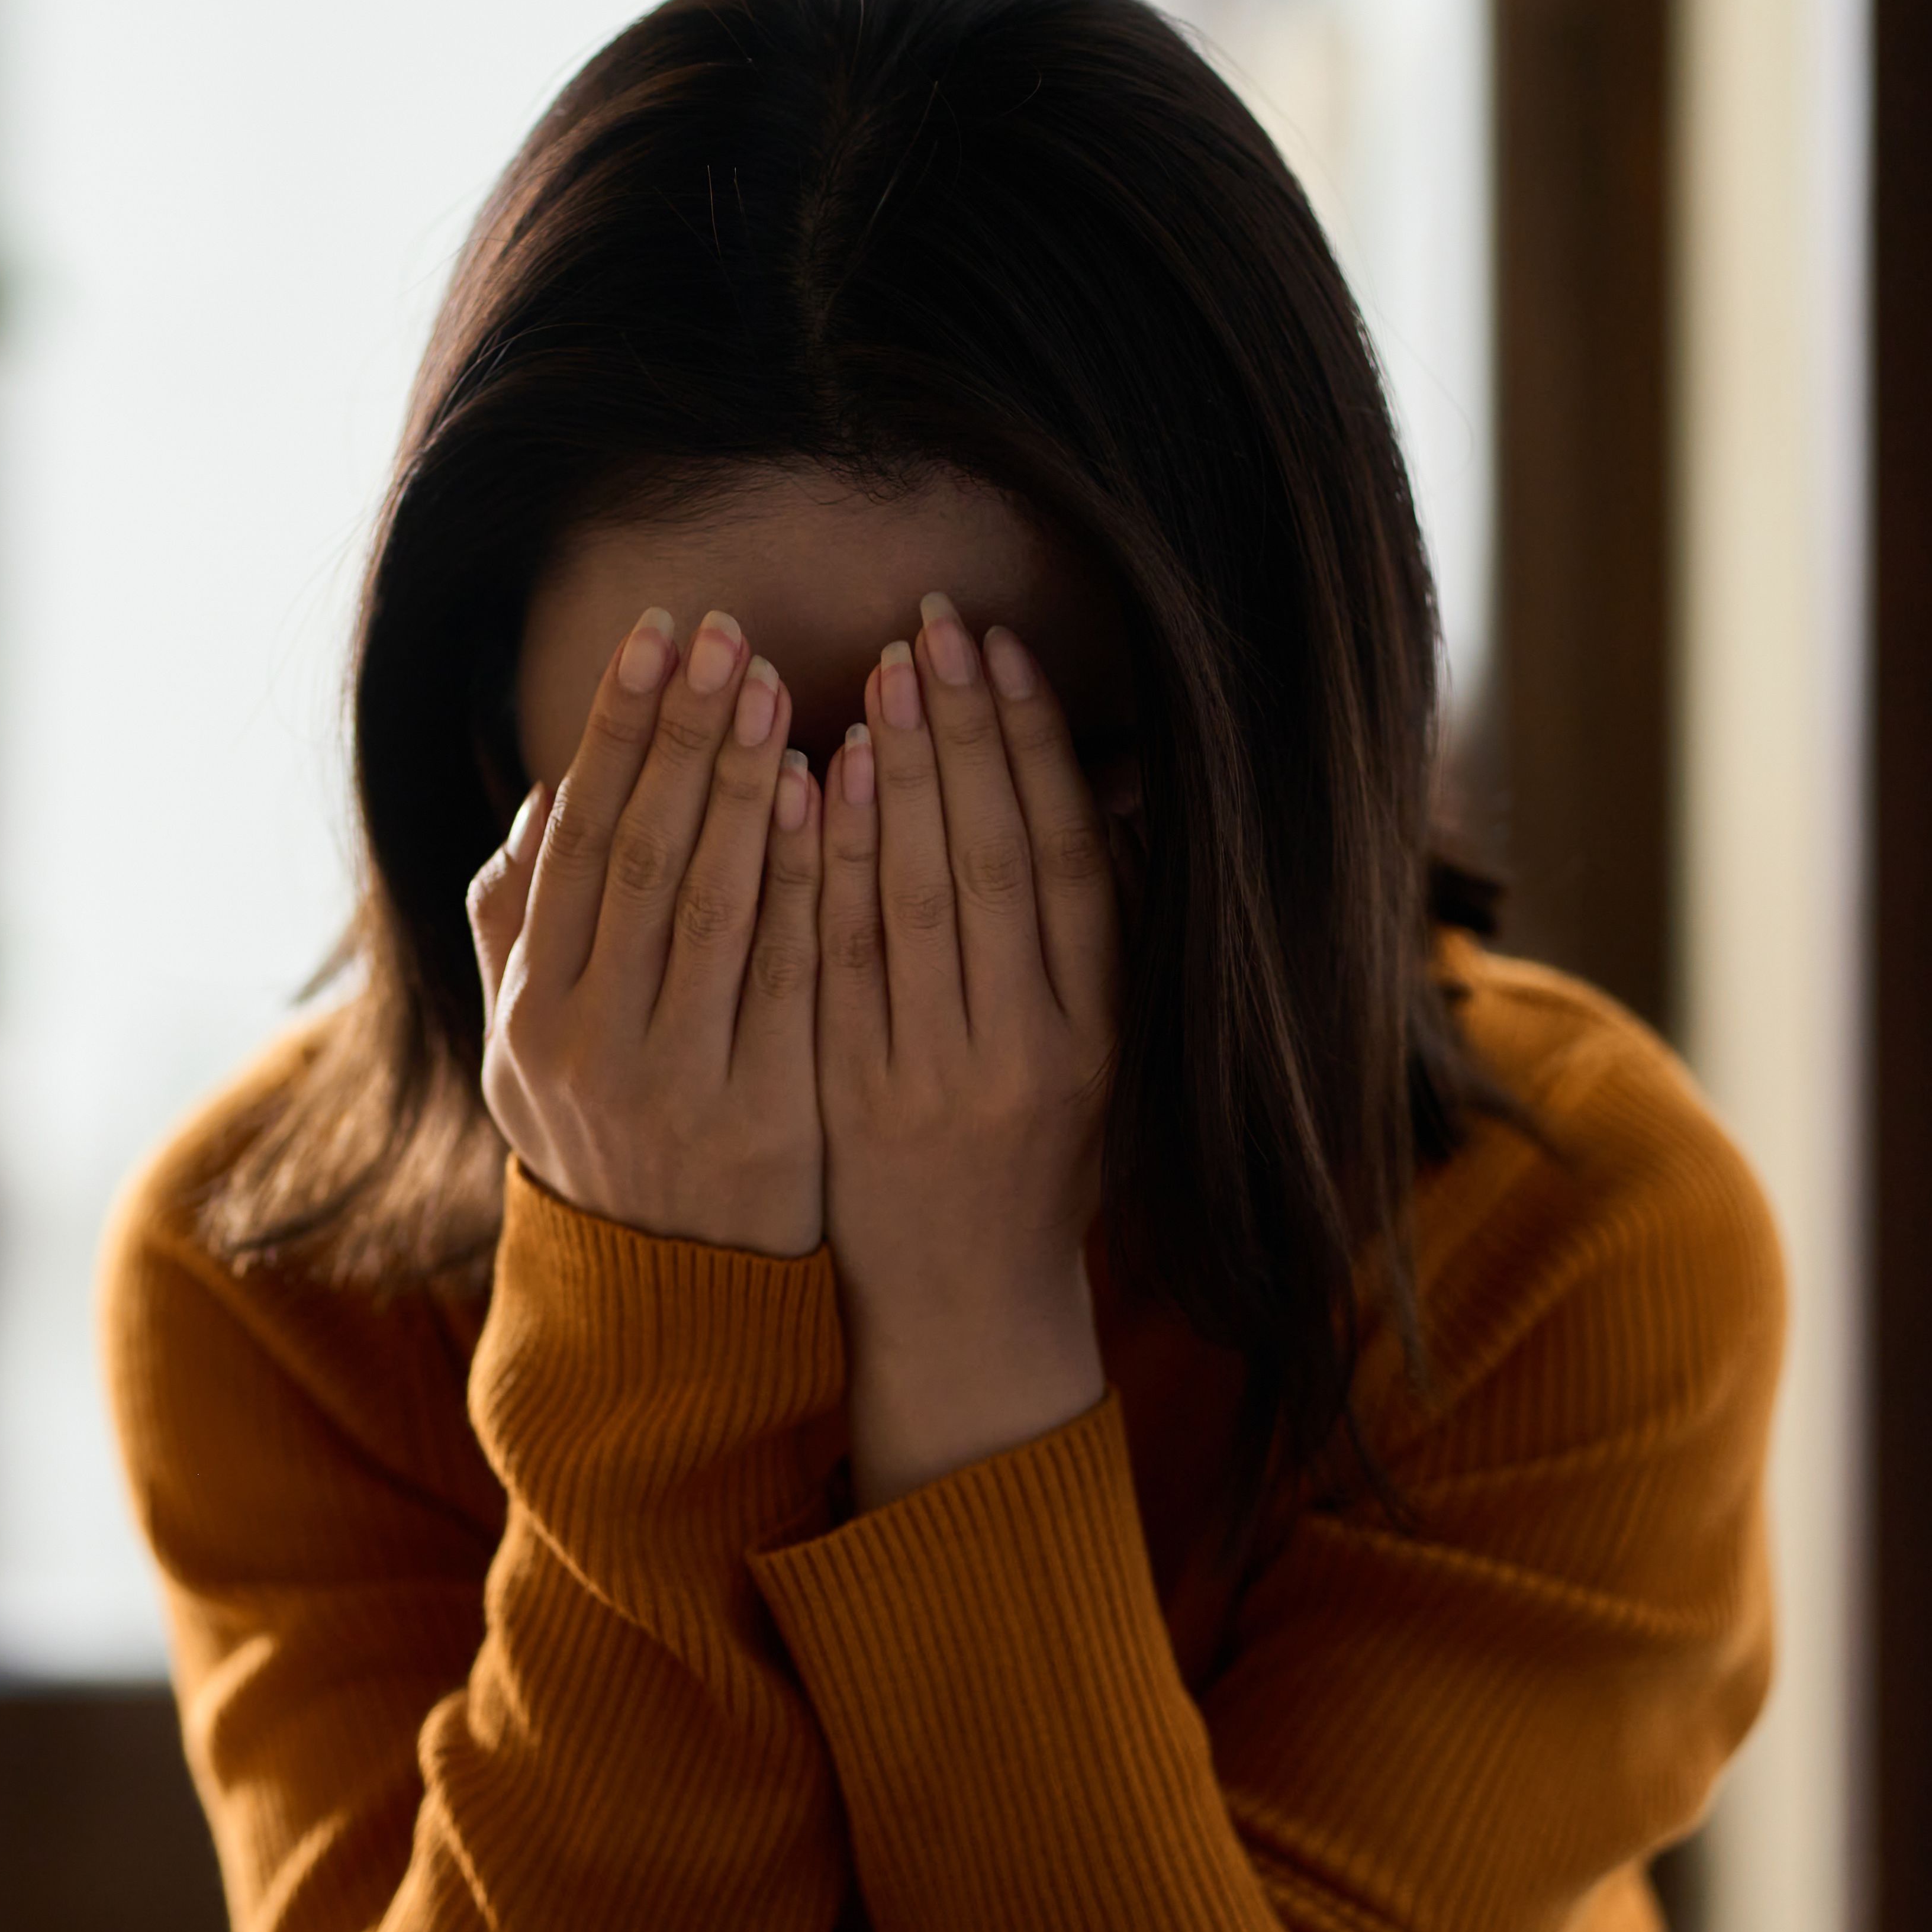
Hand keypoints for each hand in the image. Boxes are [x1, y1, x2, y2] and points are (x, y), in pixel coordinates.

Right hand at [470, 606, 827, 1256]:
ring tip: (777, 687)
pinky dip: (800, 877)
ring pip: (708, 901)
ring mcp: (672, 1081)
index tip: (656, 636)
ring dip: (742, 784)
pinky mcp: (762, 1116)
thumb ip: (517, 929)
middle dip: (680, 733)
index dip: (614, 730)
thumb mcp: (528, 1053)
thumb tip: (539, 800)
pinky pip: (785, 971)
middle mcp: (586, 1041)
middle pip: (636, 852)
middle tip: (726, 634)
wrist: (669, 1305)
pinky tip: (829, 796)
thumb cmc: (608, 1145)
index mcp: (530, 1010)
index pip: (573, 838)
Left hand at [817, 596, 1121, 1507]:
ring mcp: (934, 1077)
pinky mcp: (853, 1099)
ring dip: (900, 778)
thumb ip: (1104, 932)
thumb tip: (1110, 787)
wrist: (968, 1304)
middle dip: (963, 733)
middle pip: (992, 861)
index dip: (1036, 748)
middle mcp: (1024, 1050)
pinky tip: (821, 779)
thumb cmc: (1040, 1157)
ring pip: (915, 900)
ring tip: (882, 674)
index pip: (1066, 860)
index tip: (1003, 655)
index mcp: (1097, 1030)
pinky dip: (832, 864)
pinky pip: (839, 962)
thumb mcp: (1104, 1055)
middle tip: (931, 627)